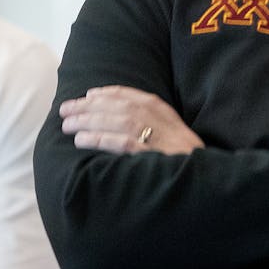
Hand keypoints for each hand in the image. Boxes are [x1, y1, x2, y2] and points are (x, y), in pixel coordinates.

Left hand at [59, 85, 201, 153]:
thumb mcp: (167, 125)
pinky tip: (80, 140)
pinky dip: (97, 139)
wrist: (204, 174)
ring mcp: (151, 134)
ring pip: (111, 121)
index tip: (86, 96)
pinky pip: (117, 142)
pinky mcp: (147, 153)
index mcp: (158, 107)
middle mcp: (153, 116)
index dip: (102, 94)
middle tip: (64, 110)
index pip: (125, 94)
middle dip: (85, 106)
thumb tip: (112, 108)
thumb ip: (146, 115)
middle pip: (113, 106)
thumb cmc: (181, 151)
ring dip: (86, 121)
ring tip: (66, 125)